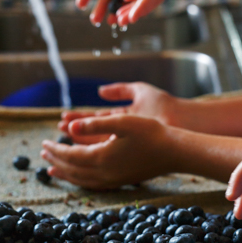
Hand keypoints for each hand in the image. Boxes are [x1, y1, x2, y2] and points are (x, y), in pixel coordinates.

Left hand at [42, 114, 170, 188]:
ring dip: (65, 173)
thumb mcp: (123, 122)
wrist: (175, 152)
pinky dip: (79, 181)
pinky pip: (92, 185)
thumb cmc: (151, 133)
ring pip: (80, 180)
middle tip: (42, 153)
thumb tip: (71, 126)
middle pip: (72, 169)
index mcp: (101, 157)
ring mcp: (112, 180)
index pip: (70, 155)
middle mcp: (104, 173)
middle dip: (56, 161)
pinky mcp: (120, 182)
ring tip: (51, 169)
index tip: (44, 142)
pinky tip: (77, 177)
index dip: (55, 149)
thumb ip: (96, 124)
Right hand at [58, 82, 181, 140]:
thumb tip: (99, 91)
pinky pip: (105, 151)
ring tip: (62, 140)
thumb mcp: (140, 92)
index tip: (63, 118)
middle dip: (75, 131)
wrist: (185, 122)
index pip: (96, 120)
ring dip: (78, 142)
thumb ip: (120, 89)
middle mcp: (122, 134)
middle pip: (92, 133)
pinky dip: (90, 149)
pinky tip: (77, 148)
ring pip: (96, 143)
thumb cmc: (165, 106)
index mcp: (124, 119)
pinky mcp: (129, 153)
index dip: (80, 119)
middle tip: (57, 131)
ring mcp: (125, 144)